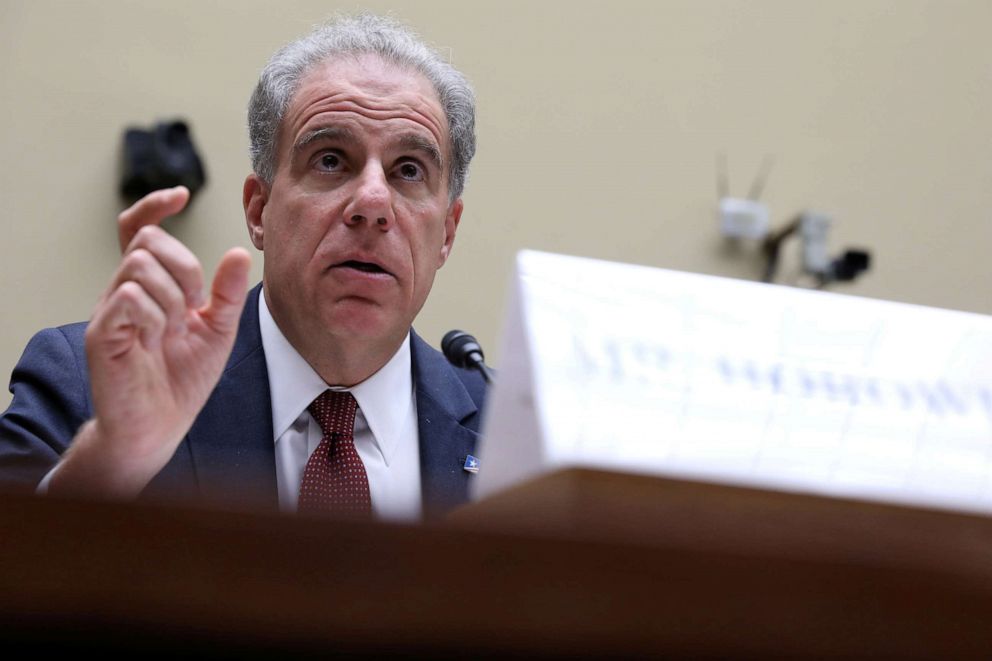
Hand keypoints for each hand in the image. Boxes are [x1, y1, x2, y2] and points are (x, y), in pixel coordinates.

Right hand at [51, 187, 251, 497]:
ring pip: (139, 265)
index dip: (154, 205)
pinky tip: (157, 339)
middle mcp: (124, 290)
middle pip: (148, 241)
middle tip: (193, 308)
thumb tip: (239, 252)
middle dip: (184, 267)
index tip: (180, 195)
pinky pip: (128, 298)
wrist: (161, 425)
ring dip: (172, 296)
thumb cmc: (184, 378)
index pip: (139, 229)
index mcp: (151, 286)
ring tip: (174, 331)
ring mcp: (109, 310)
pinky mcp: (100, 333)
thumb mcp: (218, 330)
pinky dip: (155, 315)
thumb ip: (227, 293)